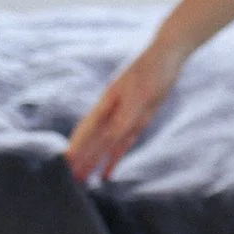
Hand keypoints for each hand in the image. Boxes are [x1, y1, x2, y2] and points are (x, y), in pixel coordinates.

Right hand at [64, 42, 185, 183]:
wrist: (168, 54)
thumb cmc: (153, 69)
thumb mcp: (141, 93)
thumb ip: (126, 115)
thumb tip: (110, 135)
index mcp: (108, 102)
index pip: (89, 130)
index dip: (78, 146)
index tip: (65, 162)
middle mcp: (113, 111)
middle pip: (94, 139)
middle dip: (82, 158)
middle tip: (69, 179)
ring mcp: (124, 115)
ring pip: (106, 144)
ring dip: (94, 161)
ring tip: (82, 180)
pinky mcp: (138, 119)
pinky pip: (124, 143)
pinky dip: (115, 158)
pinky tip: (107, 172)